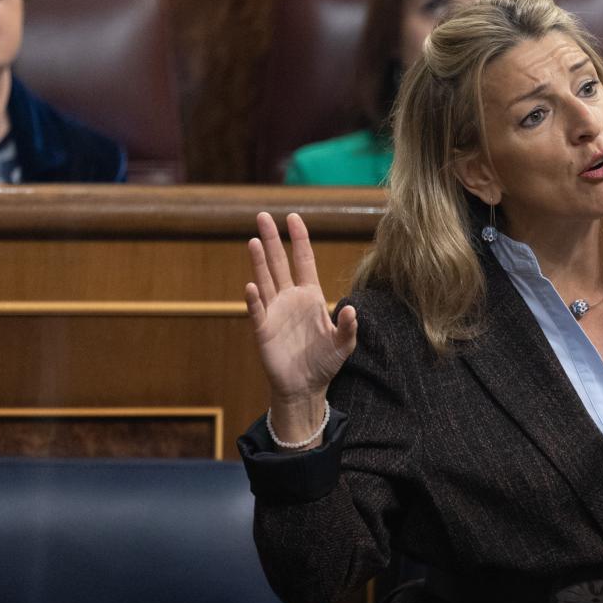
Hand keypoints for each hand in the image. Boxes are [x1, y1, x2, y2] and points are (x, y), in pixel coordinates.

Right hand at [245, 211, 357, 445]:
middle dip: (273, 239)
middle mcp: (290, 298)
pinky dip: (254, 298)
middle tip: (263, 215)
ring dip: (259, 261)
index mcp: (311, 296)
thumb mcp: (344, 345)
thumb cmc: (325, 362)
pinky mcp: (263, 329)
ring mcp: (275, 311)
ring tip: (254, 240)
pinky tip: (251, 286)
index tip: (294, 217)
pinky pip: (257, 310)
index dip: (300, 239)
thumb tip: (351, 309)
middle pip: (279, 263)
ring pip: (265, 280)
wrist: (305, 386)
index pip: (304, 261)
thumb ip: (349, 327)